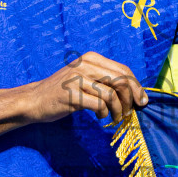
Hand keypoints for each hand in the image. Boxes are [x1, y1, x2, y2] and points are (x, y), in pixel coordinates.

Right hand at [27, 52, 147, 124]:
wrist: (35, 100)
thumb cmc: (65, 91)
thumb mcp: (86, 78)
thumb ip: (107, 80)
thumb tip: (136, 93)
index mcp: (92, 58)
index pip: (123, 70)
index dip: (137, 86)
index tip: (142, 101)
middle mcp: (85, 65)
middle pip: (121, 81)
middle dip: (130, 99)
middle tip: (129, 112)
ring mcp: (77, 79)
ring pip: (112, 95)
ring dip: (118, 110)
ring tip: (114, 117)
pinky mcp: (71, 94)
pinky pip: (99, 105)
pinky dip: (104, 113)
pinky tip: (99, 116)